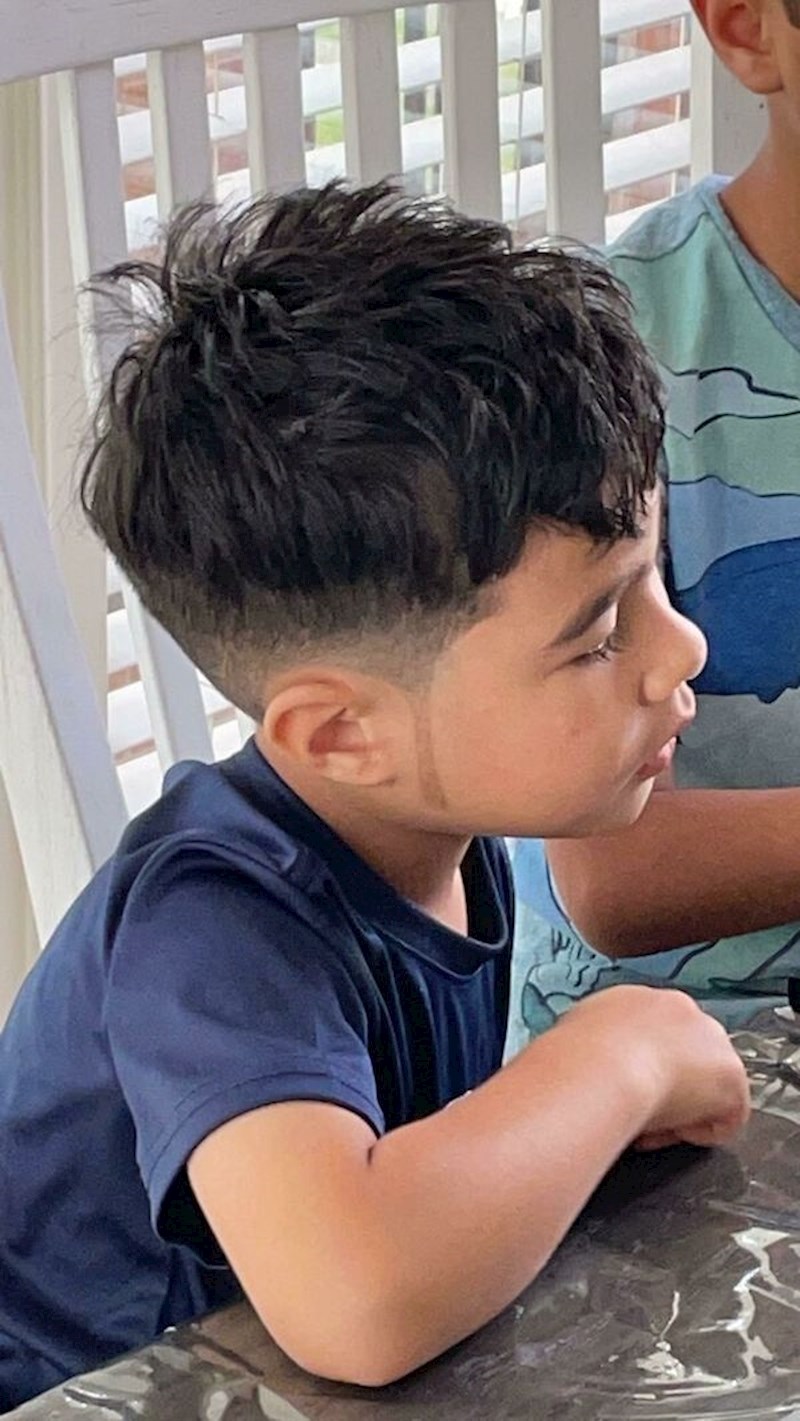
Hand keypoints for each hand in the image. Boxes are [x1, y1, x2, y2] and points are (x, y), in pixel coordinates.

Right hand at [561, 985, 749, 1149]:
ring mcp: (711, 1040)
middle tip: (638, 1110)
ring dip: (680, 1107)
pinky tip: (668, 1129)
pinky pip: (723, 1116)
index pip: (650, 1035)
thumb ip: (587, 1046)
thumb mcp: (568, 1041)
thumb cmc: (573, 1059)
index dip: (636, 1068)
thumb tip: (574, 1064)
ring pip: (704, 1085)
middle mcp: (678, 1009)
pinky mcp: (732, 1078)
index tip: (622, 1089)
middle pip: (684, 1055)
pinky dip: (696, 1132)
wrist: (601, 1066)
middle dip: (665, 1084)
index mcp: (635, 999)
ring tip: (646, 1123)